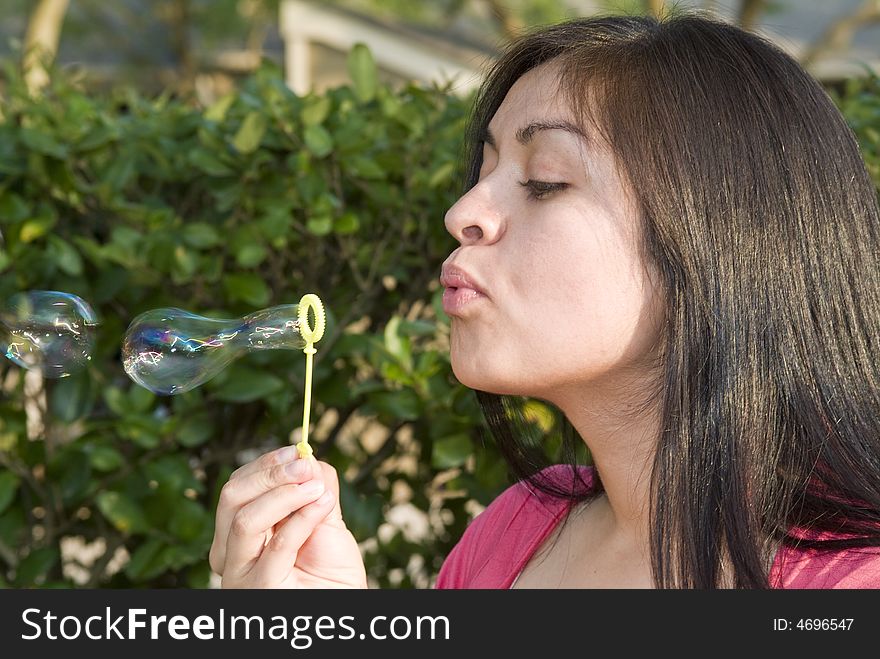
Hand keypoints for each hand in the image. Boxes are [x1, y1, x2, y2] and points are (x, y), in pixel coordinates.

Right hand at [209, 445, 366, 587]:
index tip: (296, 450)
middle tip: (303, 464)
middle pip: (231, 497)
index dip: (265, 465)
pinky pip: (278, 544)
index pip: (237, 487)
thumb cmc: (331, 572)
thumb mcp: (324, 521)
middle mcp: (231, 554)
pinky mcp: (262, 590)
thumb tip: (308, 456)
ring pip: (245, 520)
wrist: (343, 608)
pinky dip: (304, 518)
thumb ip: (316, 488)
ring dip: (285, 494)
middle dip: (269, 473)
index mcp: (238, 535)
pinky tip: (323, 504)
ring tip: (317, 488)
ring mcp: (242, 574)